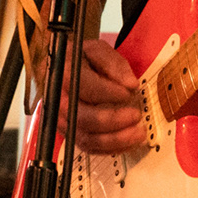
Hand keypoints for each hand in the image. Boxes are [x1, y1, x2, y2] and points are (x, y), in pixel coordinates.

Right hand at [59, 38, 144, 154]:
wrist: (61, 69)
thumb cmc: (80, 59)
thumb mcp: (95, 50)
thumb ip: (113, 63)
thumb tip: (130, 84)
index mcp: (65, 74)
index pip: (85, 87)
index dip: (109, 93)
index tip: (128, 92)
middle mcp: (59, 100)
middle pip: (84, 118)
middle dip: (114, 120)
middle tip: (135, 115)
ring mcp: (63, 119)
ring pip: (86, 138)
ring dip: (115, 140)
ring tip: (138, 133)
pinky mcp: (70, 132)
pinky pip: (89, 147)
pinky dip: (110, 148)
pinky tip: (127, 141)